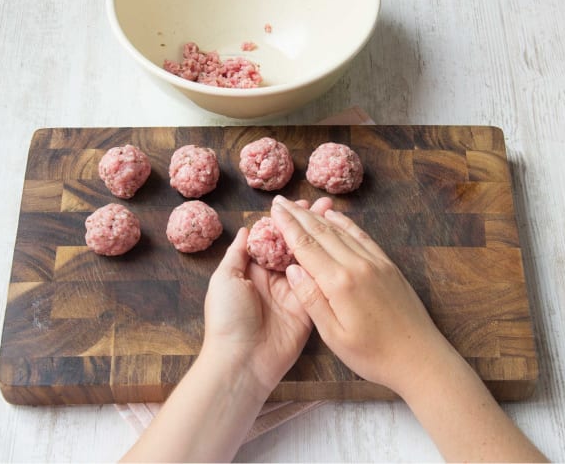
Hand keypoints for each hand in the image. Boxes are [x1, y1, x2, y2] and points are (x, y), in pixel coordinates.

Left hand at [203, 197, 332, 396]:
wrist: (241, 361)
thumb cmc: (227, 318)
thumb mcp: (224, 279)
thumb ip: (237, 253)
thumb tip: (244, 228)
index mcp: (253, 270)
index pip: (272, 238)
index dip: (286, 221)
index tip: (300, 203)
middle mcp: (274, 279)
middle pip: (294, 246)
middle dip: (308, 226)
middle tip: (325, 204)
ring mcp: (293, 293)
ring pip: (309, 261)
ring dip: (322, 240)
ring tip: (336, 217)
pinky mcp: (309, 308)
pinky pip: (319, 284)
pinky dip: (328, 266)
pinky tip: (340, 246)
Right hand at [270, 195, 448, 393]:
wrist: (421, 358)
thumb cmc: (373, 355)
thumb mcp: (333, 335)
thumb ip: (311, 299)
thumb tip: (292, 268)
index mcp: (339, 283)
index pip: (306, 246)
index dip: (287, 226)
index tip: (274, 210)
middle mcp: (357, 265)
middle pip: (321, 232)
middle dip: (298, 215)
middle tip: (281, 201)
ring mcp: (375, 262)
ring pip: (341, 231)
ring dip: (319, 215)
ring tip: (301, 205)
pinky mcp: (388, 265)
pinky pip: (362, 236)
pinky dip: (346, 224)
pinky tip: (336, 217)